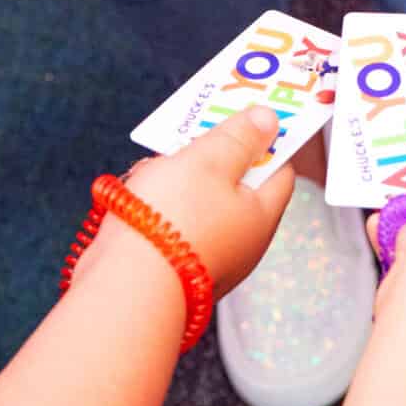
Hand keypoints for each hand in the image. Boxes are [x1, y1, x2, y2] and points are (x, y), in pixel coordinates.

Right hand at [103, 108, 296, 297]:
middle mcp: (242, 243)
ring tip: (154, 169)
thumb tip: (270, 121)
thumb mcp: (211, 160)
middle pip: (236, 185)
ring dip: (177, 181)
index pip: (280, 169)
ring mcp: (208, 259)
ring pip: (199, 204)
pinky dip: (158, 208)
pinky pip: (173, 226)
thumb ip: (240, 137)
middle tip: (189, 137)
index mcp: (262, 216)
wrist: (125, 287)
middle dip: (211, 158)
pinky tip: (136, 199)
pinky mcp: (174, 268)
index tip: (243, 118)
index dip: (263, 140)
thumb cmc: (173, 220)